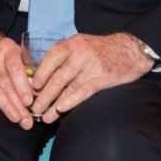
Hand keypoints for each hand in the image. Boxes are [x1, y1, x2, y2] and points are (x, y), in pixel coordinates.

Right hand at [0, 25, 35, 129]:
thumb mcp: (13, 51)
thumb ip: (25, 67)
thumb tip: (38, 87)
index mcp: (8, 49)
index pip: (16, 69)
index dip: (23, 86)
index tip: (30, 102)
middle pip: (6, 82)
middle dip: (17, 103)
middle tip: (26, 120)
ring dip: (4, 103)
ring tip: (15, 117)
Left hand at [29, 32, 154, 122]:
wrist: (129, 50)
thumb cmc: (100, 50)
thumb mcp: (80, 45)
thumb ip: (64, 56)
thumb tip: (41, 73)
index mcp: (72, 44)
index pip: (51, 57)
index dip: (40, 73)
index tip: (31, 86)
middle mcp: (80, 54)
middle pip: (57, 76)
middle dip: (43, 94)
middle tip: (34, 107)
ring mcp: (91, 66)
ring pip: (67, 86)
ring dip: (54, 103)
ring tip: (44, 116)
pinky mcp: (102, 78)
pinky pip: (82, 92)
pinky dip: (70, 101)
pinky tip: (61, 110)